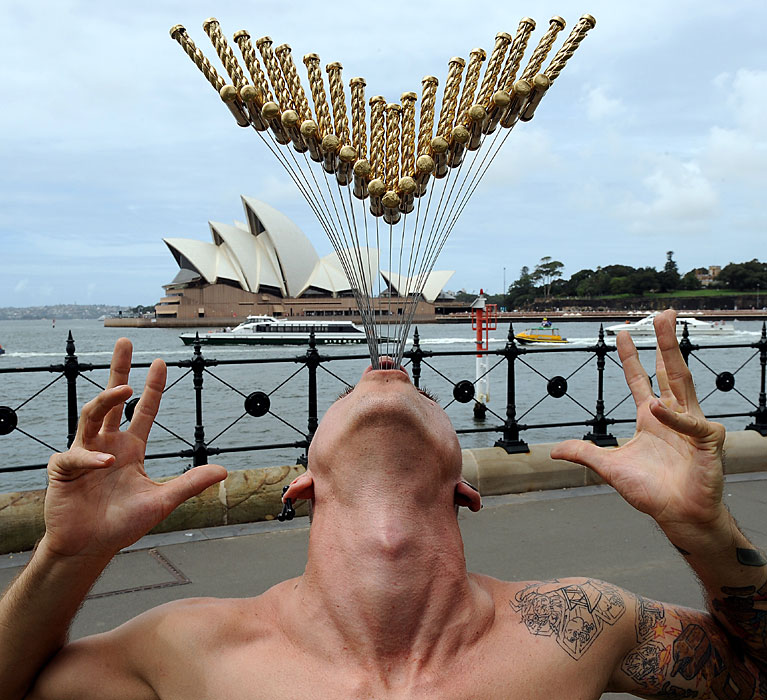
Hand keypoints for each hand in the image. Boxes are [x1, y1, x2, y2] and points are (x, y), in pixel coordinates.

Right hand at [42, 338, 226, 559]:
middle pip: (111, 399)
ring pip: (91, 415)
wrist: (90, 548)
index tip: (161, 362)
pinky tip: (106, 463)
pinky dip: (90, 458)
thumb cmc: (122, 524)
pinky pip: (76, 456)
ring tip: (125, 388)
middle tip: (126, 342)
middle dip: (118, 370)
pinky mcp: (64, 471)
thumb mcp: (162, 501)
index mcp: (130, 448)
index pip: (144, 411)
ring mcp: (84, 453)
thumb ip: (190, 484)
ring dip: (106, 400)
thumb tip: (223, 470)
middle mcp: (107, 444)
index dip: (153, 387)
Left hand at [551, 310, 727, 542]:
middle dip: (664, 341)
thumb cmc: (652, 493)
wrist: (678, 517)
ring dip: (673, 352)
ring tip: (666, 325)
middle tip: (661, 313)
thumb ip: (584, 454)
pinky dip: (673, 417)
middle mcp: (672, 416)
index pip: (640, 380)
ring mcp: (692, 425)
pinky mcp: (707, 440)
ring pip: (684, 380)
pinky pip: (690, 422)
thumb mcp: (610, 468)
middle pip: (667, 370)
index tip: (623, 334)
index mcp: (651, 418)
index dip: (631, 357)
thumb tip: (554, 451)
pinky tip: (656, 410)